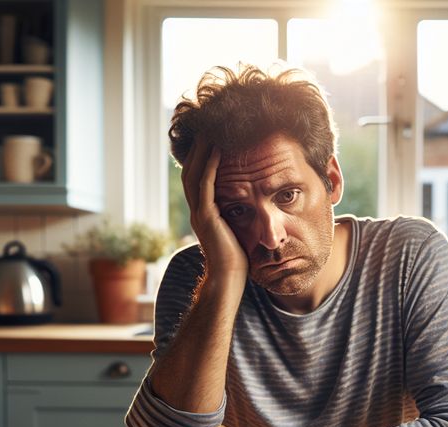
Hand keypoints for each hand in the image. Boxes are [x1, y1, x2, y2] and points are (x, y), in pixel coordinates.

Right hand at [181, 140, 248, 285]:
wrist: (230, 280)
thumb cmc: (239, 260)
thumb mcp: (239, 231)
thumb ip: (239, 215)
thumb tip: (254, 204)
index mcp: (204, 212)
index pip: (200, 177)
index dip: (203, 157)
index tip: (214, 137)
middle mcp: (198, 209)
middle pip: (192, 170)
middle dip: (198, 147)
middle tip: (208, 125)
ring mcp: (199, 212)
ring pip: (195, 173)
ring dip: (203, 150)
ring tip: (211, 129)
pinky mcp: (205, 216)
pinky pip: (206, 184)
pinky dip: (211, 164)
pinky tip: (218, 148)